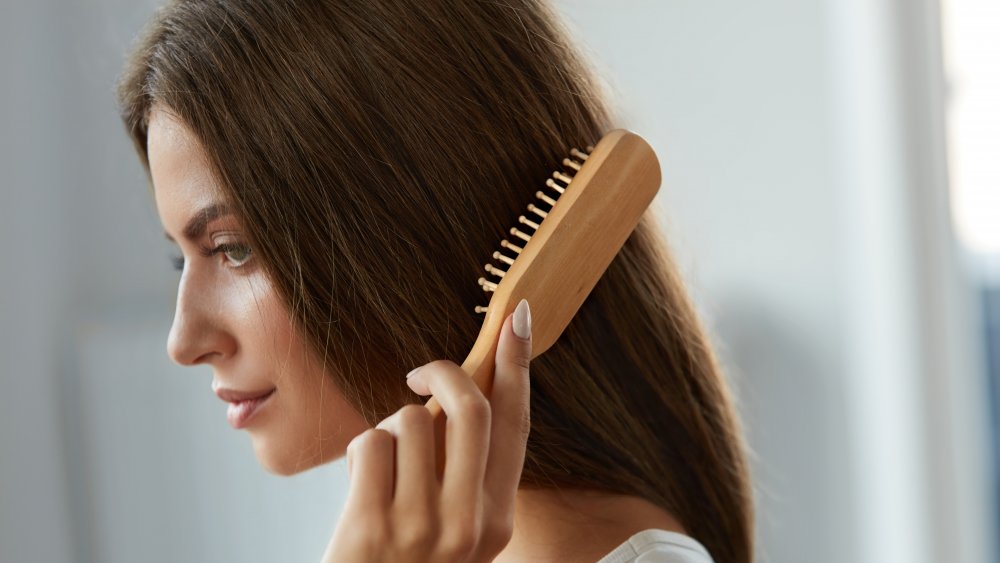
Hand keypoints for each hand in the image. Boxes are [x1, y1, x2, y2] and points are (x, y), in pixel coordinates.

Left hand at [321, 299, 532, 561]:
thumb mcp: (453, 529)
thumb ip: (462, 472)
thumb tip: (450, 396)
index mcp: (497, 519)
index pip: (516, 426)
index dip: (518, 366)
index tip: (517, 318)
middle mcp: (470, 523)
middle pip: (471, 408)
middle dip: (443, 371)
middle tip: (418, 371)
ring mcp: (422, 527)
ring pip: (410, 420)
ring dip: (389, 428)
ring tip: (382, 466)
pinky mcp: (372, 527)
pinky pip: (370, 443)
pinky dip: (362, 450)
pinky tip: (361, 483)